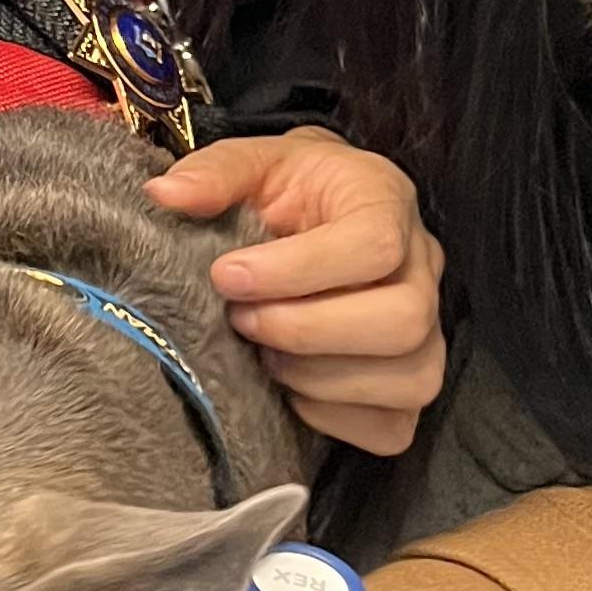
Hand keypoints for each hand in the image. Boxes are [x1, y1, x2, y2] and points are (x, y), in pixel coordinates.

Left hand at [148, 127, 445, 453]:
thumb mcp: (251, 164)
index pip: (375, 245)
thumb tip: (164, 195)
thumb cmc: (285, 190)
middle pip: (403, 321)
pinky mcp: (407, 386)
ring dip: (317, 377)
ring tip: (261, 354)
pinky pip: (391, 426)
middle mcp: (423, 270)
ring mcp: (426, 334)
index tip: (226, 276)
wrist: (312, 214)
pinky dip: (333, 416)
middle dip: (306, 330)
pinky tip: (288, 387)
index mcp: (386, 202)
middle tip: (241, 320)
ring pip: (408, 379)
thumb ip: (213, 174)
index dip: (298, 270)